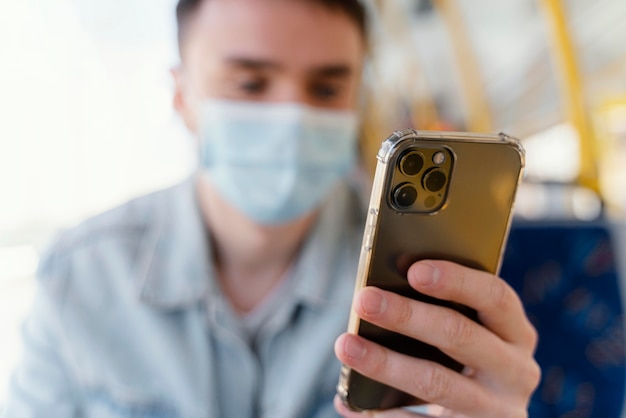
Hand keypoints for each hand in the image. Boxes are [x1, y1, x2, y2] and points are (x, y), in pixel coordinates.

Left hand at [334, 260, 539, 417]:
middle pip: (459, 335)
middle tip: (364, 300)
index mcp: (516, 333)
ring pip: (435, 382)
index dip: (457, 280)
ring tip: (345, 346)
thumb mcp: (472, 334)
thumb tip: (375, 295)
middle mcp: (515, 371)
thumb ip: (442, 311)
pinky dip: (383, 411)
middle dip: (407, 315)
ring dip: (385, 363)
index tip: (414, 270)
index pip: (495, 297)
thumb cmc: (468, 360)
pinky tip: (351, 400)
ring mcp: (496, 410)